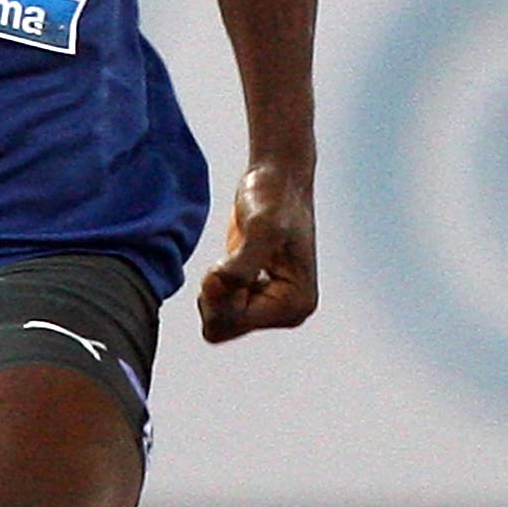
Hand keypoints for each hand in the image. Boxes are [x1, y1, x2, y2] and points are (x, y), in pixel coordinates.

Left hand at [198, 165, 316, 341]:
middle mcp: (287, 312)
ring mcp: (271, 306)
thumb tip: (219, 288)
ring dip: (213, 289)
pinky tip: (234, 259)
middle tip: (228, 258)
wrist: (276, 178)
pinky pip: (218, 309)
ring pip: (217, 320)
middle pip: (222, 328)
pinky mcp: (255, 295)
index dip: (219, 293)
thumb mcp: (261, 228)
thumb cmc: (274, 197)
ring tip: (232, 256)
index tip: (228, 260)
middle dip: (215, 295)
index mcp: (294, 305)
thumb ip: (242, 264)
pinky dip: (215, 286)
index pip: (232, 323)